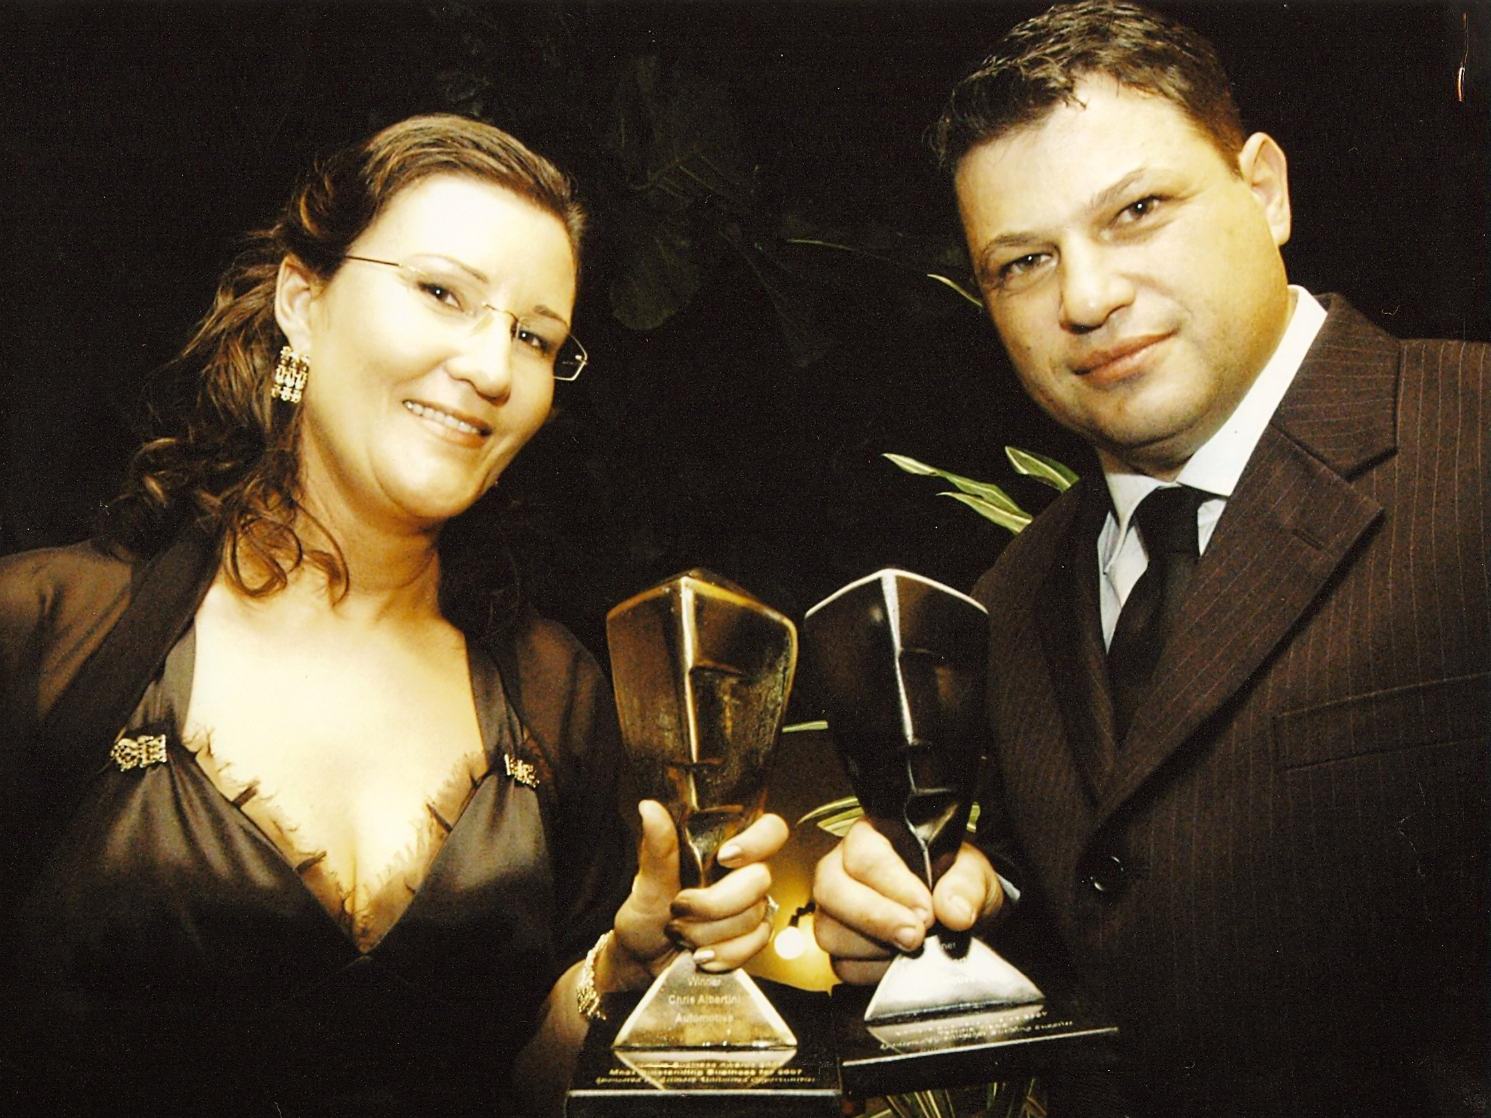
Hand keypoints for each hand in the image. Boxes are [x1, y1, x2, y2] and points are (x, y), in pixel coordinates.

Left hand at [607, 800, 788, 989]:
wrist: (643, 960)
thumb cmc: (645, 915)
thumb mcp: (647, 882)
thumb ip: (657, 848)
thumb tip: (649, 807)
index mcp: (725, 847)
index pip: (769, 829)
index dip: (757, 842)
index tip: (725, 858)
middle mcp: (744, 873)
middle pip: (760, 879)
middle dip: (715, 903)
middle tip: (679, 908)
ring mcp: (752, 906)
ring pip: (754, 915)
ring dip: (709, 932)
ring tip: (680, 932)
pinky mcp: (752, 938)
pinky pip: (755, 944)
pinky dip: (722, 953)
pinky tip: (700, 954)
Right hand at [811, 817, 1003, 984]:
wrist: (957, 915)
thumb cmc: (956, 882)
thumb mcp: (973, 873)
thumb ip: (967, 885)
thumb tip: (953, 911)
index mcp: (873, 836)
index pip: (864, 855)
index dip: (892, 885)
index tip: (925, 910)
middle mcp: (844, 867)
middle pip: (830, 890)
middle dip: (874, 918)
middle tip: (915, 936)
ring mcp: (838, 909)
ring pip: (829, 931)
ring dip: (874, 947)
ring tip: (913, 947)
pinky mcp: (841, 945)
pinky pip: (843, 965)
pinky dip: (874, 970)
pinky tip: (900, 960)